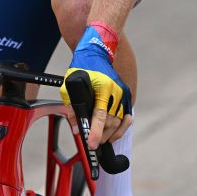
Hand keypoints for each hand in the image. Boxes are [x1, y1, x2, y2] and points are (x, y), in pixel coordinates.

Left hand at [61, 25, 132, 148]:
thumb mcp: (70, 84)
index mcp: (103, 87)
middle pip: (111, 122)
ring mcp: (124, 93)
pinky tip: (112, 135)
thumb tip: (77, 127)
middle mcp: (116, 91)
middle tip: (92, 142)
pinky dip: (121, 129)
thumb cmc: (82, 66)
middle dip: (101, 135)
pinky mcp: (127, 95)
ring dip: (109, 134)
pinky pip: (127, 117)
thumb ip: (72, 106)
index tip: (91, 144)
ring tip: (100, 140)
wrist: (97, 52)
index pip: (100, 115)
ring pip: (119, 122)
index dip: (95, 132)